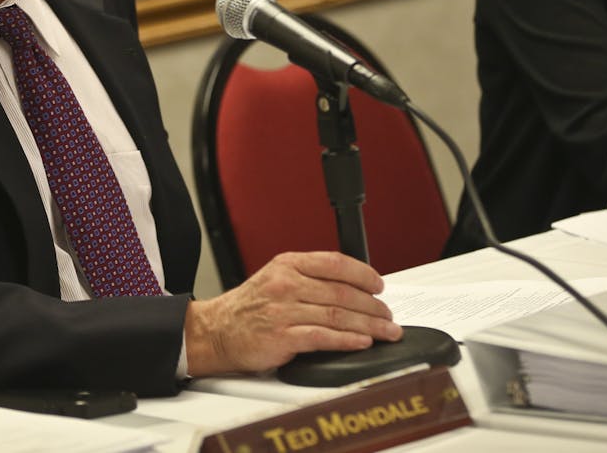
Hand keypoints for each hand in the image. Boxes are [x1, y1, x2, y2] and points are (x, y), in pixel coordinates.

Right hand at [183, 250, 401, 376]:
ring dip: (369, 325)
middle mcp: (286, 284)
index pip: (335, 263)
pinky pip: (323, 337)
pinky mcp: (282, 337)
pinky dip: (347, 340)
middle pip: (343, 292)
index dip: (363, 274)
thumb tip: (352, 287)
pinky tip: (362, 342)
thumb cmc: (250, 307)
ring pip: (338, 315)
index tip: (379, 285)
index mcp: (288, 264)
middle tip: (389, 315)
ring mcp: (284, 310)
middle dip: (373, 306)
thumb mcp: (277, 277)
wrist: (217, 330)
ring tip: (386, 331)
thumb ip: (310, 277)